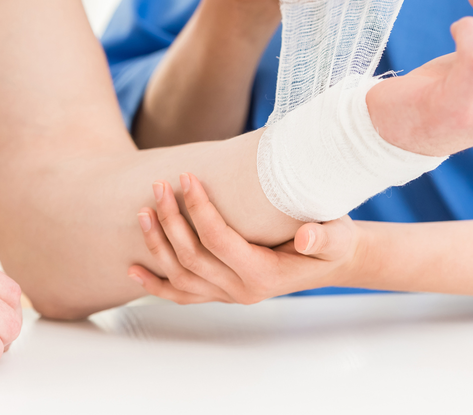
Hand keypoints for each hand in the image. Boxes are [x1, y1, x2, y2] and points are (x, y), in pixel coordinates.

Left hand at [127, 173, 364, 303]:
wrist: (333, 260)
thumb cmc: (334, 241)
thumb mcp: (338, 236)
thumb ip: (324, 237)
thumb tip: (305, 238)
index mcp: (264, 275)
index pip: (219, 240)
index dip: (198, 209)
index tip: (187, 177)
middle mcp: (242, 290)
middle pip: (192, 257)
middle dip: (171, 219)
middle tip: (159, 185)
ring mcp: (228, 295)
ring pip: (180, 277)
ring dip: (157, 244)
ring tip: (143, 211)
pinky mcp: (220, 293)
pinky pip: (182, 294)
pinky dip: (155, 284)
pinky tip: (134, 269)